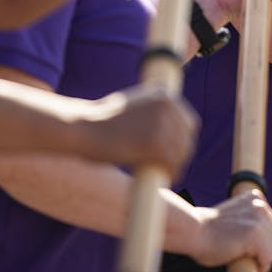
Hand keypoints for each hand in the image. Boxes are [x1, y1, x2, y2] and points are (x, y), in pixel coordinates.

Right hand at [78, 84, 196, 175]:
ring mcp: (160, 124)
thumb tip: (166, 128)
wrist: (83, 127)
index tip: (177, 150)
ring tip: (168, 172)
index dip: (183, 139)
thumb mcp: (132, 104)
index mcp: (162, 94)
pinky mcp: (153, 143)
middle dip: (181, 153)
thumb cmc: (102, 119)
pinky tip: (168, 177)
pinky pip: (171, 162)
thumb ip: (151, 111)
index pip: (188, 122)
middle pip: (186, 138)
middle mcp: (166, 106)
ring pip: (180, 152)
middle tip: (170, 165)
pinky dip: (172, 172)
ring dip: (176, 164)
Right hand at [189, 189, 271, 271]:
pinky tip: (255, 270)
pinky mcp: (254, 235)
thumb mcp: (234, 215)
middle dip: (264, 250)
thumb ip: (248, 218)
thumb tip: (261, 237)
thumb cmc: (207, 229)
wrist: (194, 232)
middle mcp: (259, 205)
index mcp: (254, 197)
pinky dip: (262, 267)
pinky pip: (267, 258)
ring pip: (271, 249)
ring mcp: (258, 219)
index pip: (271, 224)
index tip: (252, 249)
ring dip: (263, 260)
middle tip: (250, 259)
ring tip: (250, 264)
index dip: (263, 240)